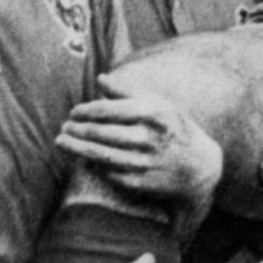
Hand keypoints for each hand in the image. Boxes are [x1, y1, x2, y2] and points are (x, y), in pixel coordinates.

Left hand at [58, 76, 221, 209]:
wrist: (200, 167)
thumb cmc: (174, 128)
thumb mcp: (159, 103)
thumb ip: (128, 91)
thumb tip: (100, 79)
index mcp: (153, 114)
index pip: (109, 110)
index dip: (86, 111)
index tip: (74, 112)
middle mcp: (148, 138)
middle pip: (101, 134)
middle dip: (77, 130)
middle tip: (63, 127)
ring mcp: (144, 163)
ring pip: (101, 155)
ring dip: (77, 148)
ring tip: (62, 142)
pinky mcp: (141, 183)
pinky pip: (109, 173)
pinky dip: (94, 165)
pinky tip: (83, 158)